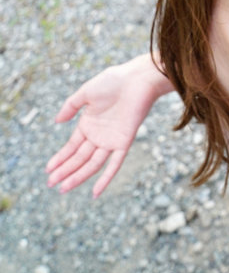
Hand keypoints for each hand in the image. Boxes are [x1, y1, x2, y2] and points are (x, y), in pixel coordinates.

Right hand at [46, 55, 171, 197]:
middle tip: (50, 184)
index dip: (60, 158)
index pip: (72, 147)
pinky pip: (114, 164)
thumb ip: (70, 106)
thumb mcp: (86, 92)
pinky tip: (95, 193)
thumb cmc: (113, 81)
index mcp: (88, 124)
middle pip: (79, 158)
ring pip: (92, 164)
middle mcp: (99, 135)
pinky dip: (105, 179)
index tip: (48, 170)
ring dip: (78, 176)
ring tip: (63, 188)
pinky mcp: (124, 142)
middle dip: (65, 171)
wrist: (136, 79)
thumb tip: (56, 121)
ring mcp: (111, 140)